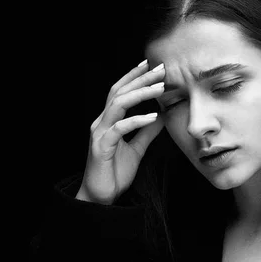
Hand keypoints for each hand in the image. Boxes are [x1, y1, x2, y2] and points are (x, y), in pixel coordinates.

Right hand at [76, 61, 165, 204]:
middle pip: (119, 92)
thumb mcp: (136, 149)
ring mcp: (99, 133)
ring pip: (118, 104)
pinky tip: (152, 116)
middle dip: (140, 78)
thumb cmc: (115, 172)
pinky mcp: (101, 147)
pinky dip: (136, 120)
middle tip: (160, 69)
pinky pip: (119, 129)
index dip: (134, 76)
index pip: (120, 91)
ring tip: (160, 88)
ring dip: (140, 94)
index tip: (152, 65)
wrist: (102, 197)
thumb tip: (161, 115)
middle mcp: (101, 122)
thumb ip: (146, 132)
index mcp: (108, 121)